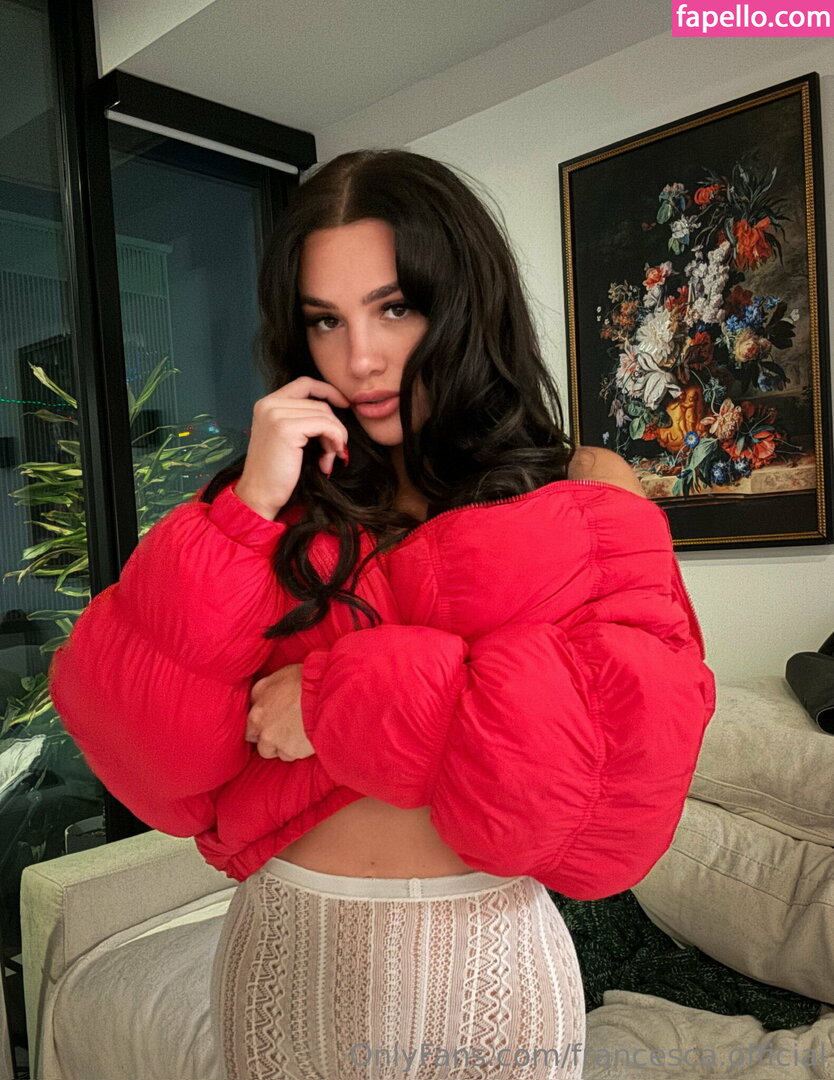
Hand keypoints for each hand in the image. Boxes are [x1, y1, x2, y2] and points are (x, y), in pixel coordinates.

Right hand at [234, 376, 351, 519]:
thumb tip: (338, 411)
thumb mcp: (288, 438)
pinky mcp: (286, 428)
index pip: (305, 383)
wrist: (259, 495)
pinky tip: (329, 458)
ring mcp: (276, 414)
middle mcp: (269, 404)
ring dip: (335, 438)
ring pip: (325, 415)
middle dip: (333, 428)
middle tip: (334, 452)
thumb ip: (303, 419)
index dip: (328, 391)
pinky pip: (326, 426)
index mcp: (267, 403)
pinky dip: (335, 440)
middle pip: (319, 404)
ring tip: (328, 459)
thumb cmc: (277, 472)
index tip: (345, 405)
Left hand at [244, 664, 314, 760]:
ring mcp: (276, 742)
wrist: (325, 696)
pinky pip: (292, 756)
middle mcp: (262, 728)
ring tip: (298, 734)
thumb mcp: (279, 676)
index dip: (260, 725)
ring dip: (283, 746)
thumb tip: (263, 695)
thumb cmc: (305, 680)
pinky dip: (297, 750)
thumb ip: (265, 690)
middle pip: (259, 743)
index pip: (249, 726)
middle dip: (269, 739)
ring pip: (274, 752)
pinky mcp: (291, 751)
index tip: (269, 723)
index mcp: (256, 710)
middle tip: (284, 730)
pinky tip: (307, 738)